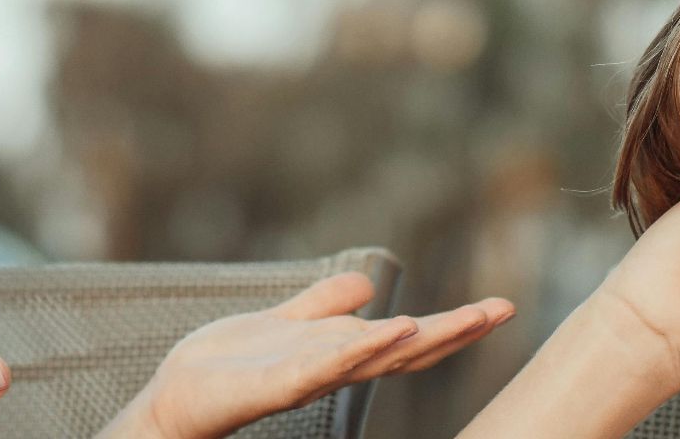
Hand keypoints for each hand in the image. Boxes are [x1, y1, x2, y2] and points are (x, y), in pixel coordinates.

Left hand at [105, 271, 514, 438]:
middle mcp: (333, 369)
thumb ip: (323, 305)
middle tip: (502, 309)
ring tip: (457, 320)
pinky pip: (324, 366)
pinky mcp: (276, 384)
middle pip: (404, 352)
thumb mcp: (285, 321)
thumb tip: (369, 283)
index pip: (405, 339)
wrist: (176, 397)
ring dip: (416, 340)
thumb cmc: (227, 366)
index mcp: (338, 352)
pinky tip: (387, 331)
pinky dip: (359, 350)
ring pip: (372, 359)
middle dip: (454, 332)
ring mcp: (308, 378)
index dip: (452, 325)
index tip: (499, 305)